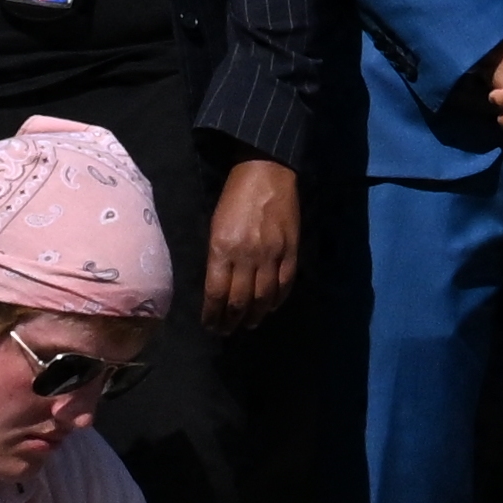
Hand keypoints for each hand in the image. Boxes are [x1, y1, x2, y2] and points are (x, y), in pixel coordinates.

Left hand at [205, 154, 305, 321]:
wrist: (266, 171)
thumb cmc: (234, 197)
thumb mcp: (215, 225)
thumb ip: (217, 257)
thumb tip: (218, 286)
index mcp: (222, 248)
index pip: (216, 293)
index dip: (213, 314)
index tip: (210, 325)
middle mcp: (246, 256)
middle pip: (239, 300)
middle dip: (231, 320)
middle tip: (227, 331)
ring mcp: (272, 254)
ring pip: (263, 297)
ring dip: (254, 315)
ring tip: (248, 324)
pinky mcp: (291, 250)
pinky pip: (285, 284)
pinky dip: (277, 300)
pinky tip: (270, 307)